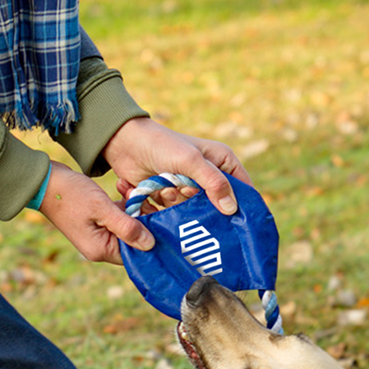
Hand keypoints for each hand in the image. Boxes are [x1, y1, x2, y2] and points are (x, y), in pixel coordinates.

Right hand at [37, 162, 154, 264]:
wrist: (43, 180)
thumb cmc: (71, 194)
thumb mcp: (102, 208)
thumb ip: (126, 227)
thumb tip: (151, 245)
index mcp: (100, 249)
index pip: (135, 253)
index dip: (150, 237)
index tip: (157, 216)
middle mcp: (100, 247)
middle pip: (133, 240)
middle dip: (141, 218)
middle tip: (142, 198)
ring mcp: (98, 235)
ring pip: (128, 226)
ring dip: (133, 207)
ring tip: (130, 190)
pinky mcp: (97, 222)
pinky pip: (118, 217)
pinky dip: (123, 204)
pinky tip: (122, 187)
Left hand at [102, 117, 251, 216]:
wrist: (124, 144)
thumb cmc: (163, 145)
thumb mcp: (192, 162)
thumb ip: (214, 183)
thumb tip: (232, 209)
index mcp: (222, 162)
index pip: (243, 189)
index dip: (243, 206)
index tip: (238, 223)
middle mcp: (209, 176)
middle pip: (219, 205)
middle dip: (203, 206)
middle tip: (188, 196)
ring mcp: (190, 188)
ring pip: (196, 211)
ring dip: (180, 204)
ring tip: (167, 189)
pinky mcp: (172, 197)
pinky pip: (177, 212)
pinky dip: (166, 206)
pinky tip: (157, 192)